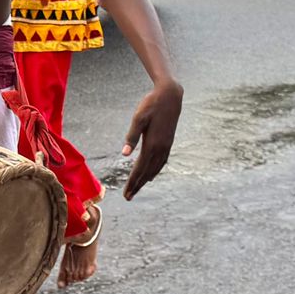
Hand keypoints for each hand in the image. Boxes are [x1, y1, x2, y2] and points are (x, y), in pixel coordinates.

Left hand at [120, 80, 182, 198]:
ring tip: (137, 188)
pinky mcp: (168, 142)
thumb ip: (131, 136)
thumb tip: (124, 155)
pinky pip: (161, 162)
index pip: (140, 169)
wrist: (170, 96)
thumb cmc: (151, 104)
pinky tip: (151, 175)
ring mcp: (166, 146)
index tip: (126, 193)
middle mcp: (160, 148)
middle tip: (128, 197)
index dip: (133, 182)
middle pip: (147, 172)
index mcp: (152, 144)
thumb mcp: (138, 118)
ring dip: (146, 180)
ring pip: (155, 169)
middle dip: (137, 185)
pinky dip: (155, 171)